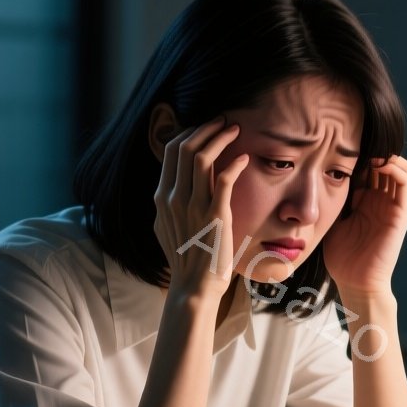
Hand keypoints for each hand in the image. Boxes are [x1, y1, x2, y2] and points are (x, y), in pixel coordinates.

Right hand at [153, 115, 249, 301]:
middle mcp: (173, 198)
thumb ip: (170, 203)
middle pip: (184, 147)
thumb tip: (175, 184)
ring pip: (201, 157)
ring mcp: (192, 206)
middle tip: (224, 121)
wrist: (194, 285)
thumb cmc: (187, 257)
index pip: (170, 150)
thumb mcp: (167, 226)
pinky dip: (234, 163)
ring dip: (219, 138)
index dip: (189, 132)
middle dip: (205, 128)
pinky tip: (244, 157)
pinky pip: (224, 179)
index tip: (207, 127)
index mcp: (162, 197)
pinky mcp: (214, 215)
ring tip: (235, 130)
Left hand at [321, 154, 406, 300]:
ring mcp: (392, 205)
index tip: (339, 146)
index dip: (356, 154)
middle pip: (382, 163)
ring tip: (370, 152)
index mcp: (364, 201)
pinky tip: (379, 163)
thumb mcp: (331, 220)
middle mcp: (381, 200)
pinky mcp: (401, 212)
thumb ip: (330, 200)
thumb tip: (315, 177)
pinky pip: (405, 181)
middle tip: (355, 142)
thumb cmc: (342, 257)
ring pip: (398, 167)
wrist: (356, 282)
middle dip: (371, 150)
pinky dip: (395, 166)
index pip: (366, 167)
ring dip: (386, 154)